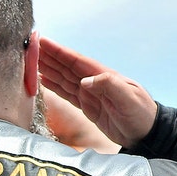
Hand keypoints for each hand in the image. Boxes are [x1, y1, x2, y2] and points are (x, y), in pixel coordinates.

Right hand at [38, 36, 156, 147]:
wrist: (146, 134)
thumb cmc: (141, 115)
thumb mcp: (129, 99)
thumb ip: (109, 86)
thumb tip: (85, 80)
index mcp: (103, 76)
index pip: (75, 60)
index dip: (58, 51)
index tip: (43, 41)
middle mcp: (94, 81)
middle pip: (66, 66)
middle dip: (48, 56)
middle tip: (30, 47)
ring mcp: (90, 94)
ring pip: (63, 78)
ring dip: (48, 69)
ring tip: (31, 61)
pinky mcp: (87, 106)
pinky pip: (66, 93)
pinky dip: (54, 85)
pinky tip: (43, 80)